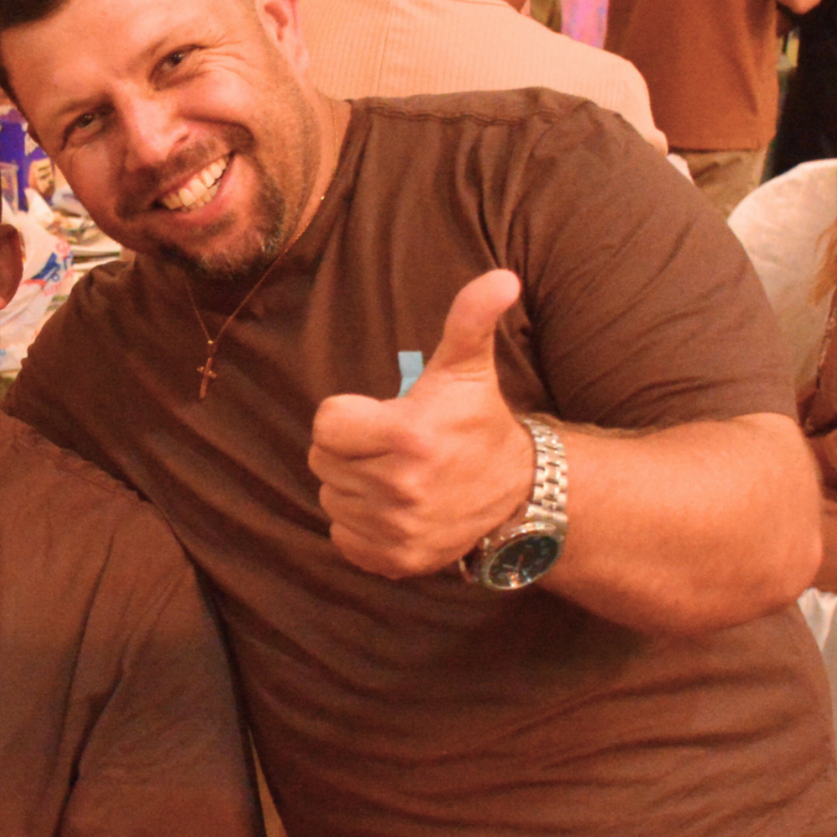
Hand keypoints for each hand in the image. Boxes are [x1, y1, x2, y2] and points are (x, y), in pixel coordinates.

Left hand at [308, 269, 535, 579]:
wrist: (514, 492)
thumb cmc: (476, 422)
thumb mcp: (468, 367)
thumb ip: (471, 318)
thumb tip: (502, 277)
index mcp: (408, 435)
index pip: (326, 425)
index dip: (349, 417)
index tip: (382, 417)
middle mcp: (400, 487)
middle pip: (322, 462)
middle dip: (349, 449)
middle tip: (388, 446)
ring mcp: (397, 529)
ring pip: (330, 497)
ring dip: (352, 484)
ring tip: (393, 474)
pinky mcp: (395, 560)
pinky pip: (341, 535)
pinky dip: (358, 523)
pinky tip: (391, 507)